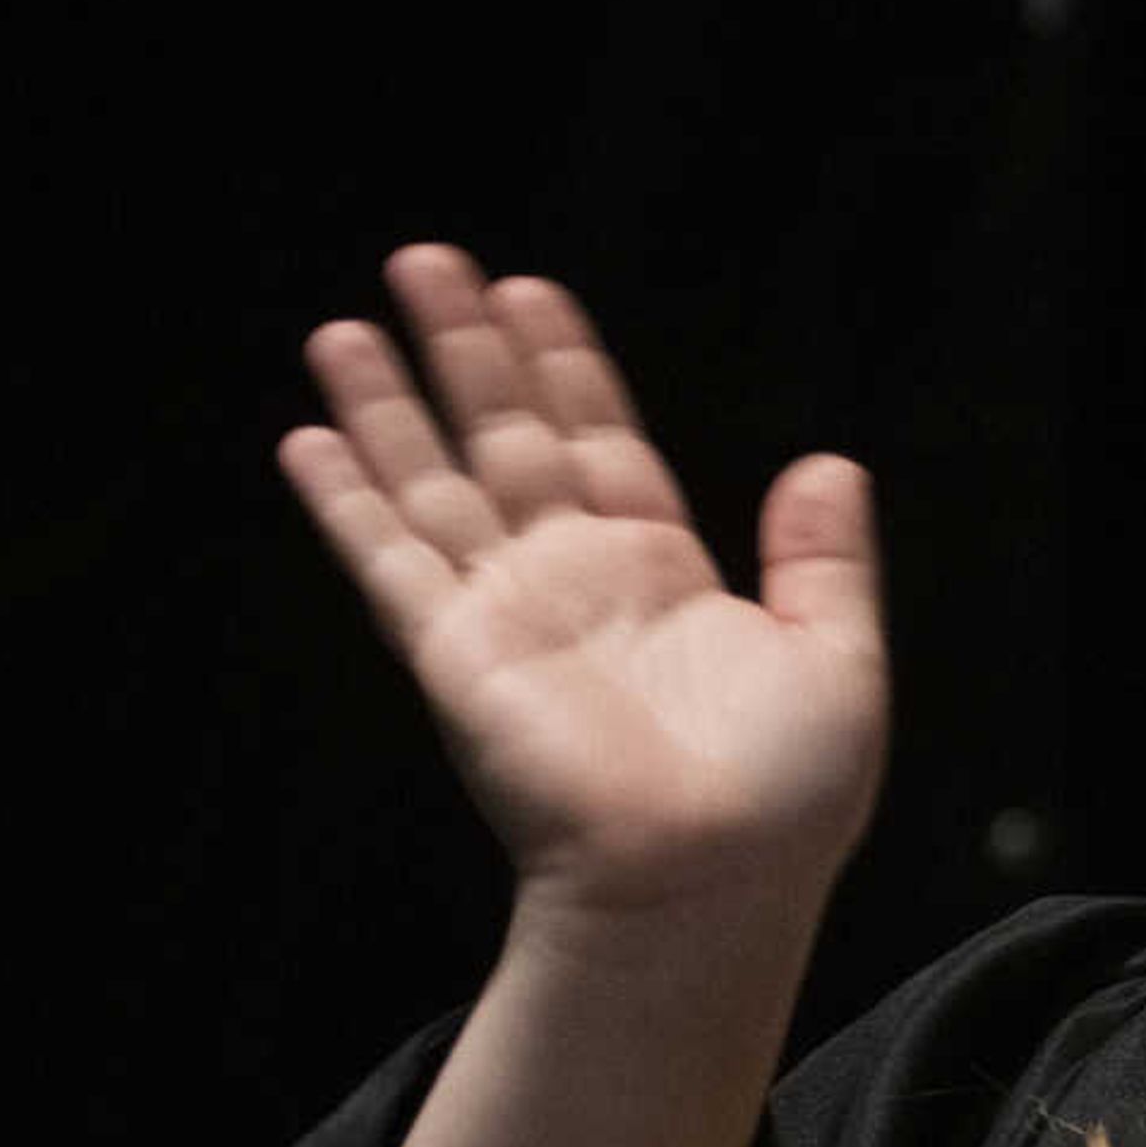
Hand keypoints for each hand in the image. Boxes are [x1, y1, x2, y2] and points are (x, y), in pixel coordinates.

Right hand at [280, 245, 886, 920]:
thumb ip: (824, 558)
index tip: (531, 292)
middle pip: (507, 439)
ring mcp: (508, 617)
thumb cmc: (783, 802)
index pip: (600, 442)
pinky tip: (309, 439)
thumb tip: (831, 461)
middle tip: (427, 260)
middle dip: (467, 352)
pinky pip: (391, 560)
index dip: (566, 367)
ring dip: (388, 405)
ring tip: (347, 325)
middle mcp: (573, 586)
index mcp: (661, 578)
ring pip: (433, 483)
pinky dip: (348, 499)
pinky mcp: (456, 656)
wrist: (712, 886)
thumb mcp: (836, 658)